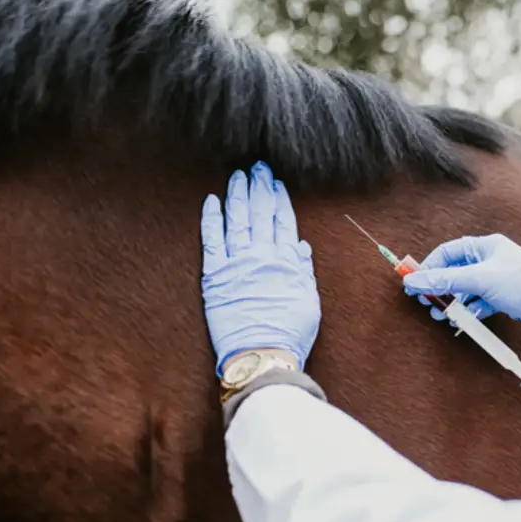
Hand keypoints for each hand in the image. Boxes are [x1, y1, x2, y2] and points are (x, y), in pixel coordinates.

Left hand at [201, 161, 319, 375]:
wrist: (262, 353)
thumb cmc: (289, 333)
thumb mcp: (309, 301)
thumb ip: (303, 271)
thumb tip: (300, 247)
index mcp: (287, 262)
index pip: (284, 222)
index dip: (280, 199)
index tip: (277, 183)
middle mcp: (262, 256)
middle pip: (261, 214)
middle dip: (260, 188)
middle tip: (258, 168)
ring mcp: (237, 263)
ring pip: (238, 220)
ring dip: (239, 195)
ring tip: (239, 176)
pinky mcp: (215, 275)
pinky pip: (212, 240)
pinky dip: (212, 218)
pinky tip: (212, 201)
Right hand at [401, 234, 520, 351]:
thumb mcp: (481, 280)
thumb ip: (446, 280)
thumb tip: (415, 280)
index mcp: (487, 246)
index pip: (448, 252)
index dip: (429, 267)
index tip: (413, 284)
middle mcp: (492, 260)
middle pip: (454, 271)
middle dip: (439, 288)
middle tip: (426, 303)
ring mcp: (498, 279)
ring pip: (466, 289)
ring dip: (452, 303)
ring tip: (442, 316)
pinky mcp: (504, 298)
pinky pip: (478, 302)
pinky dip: (468, 311)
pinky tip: (463, 321)